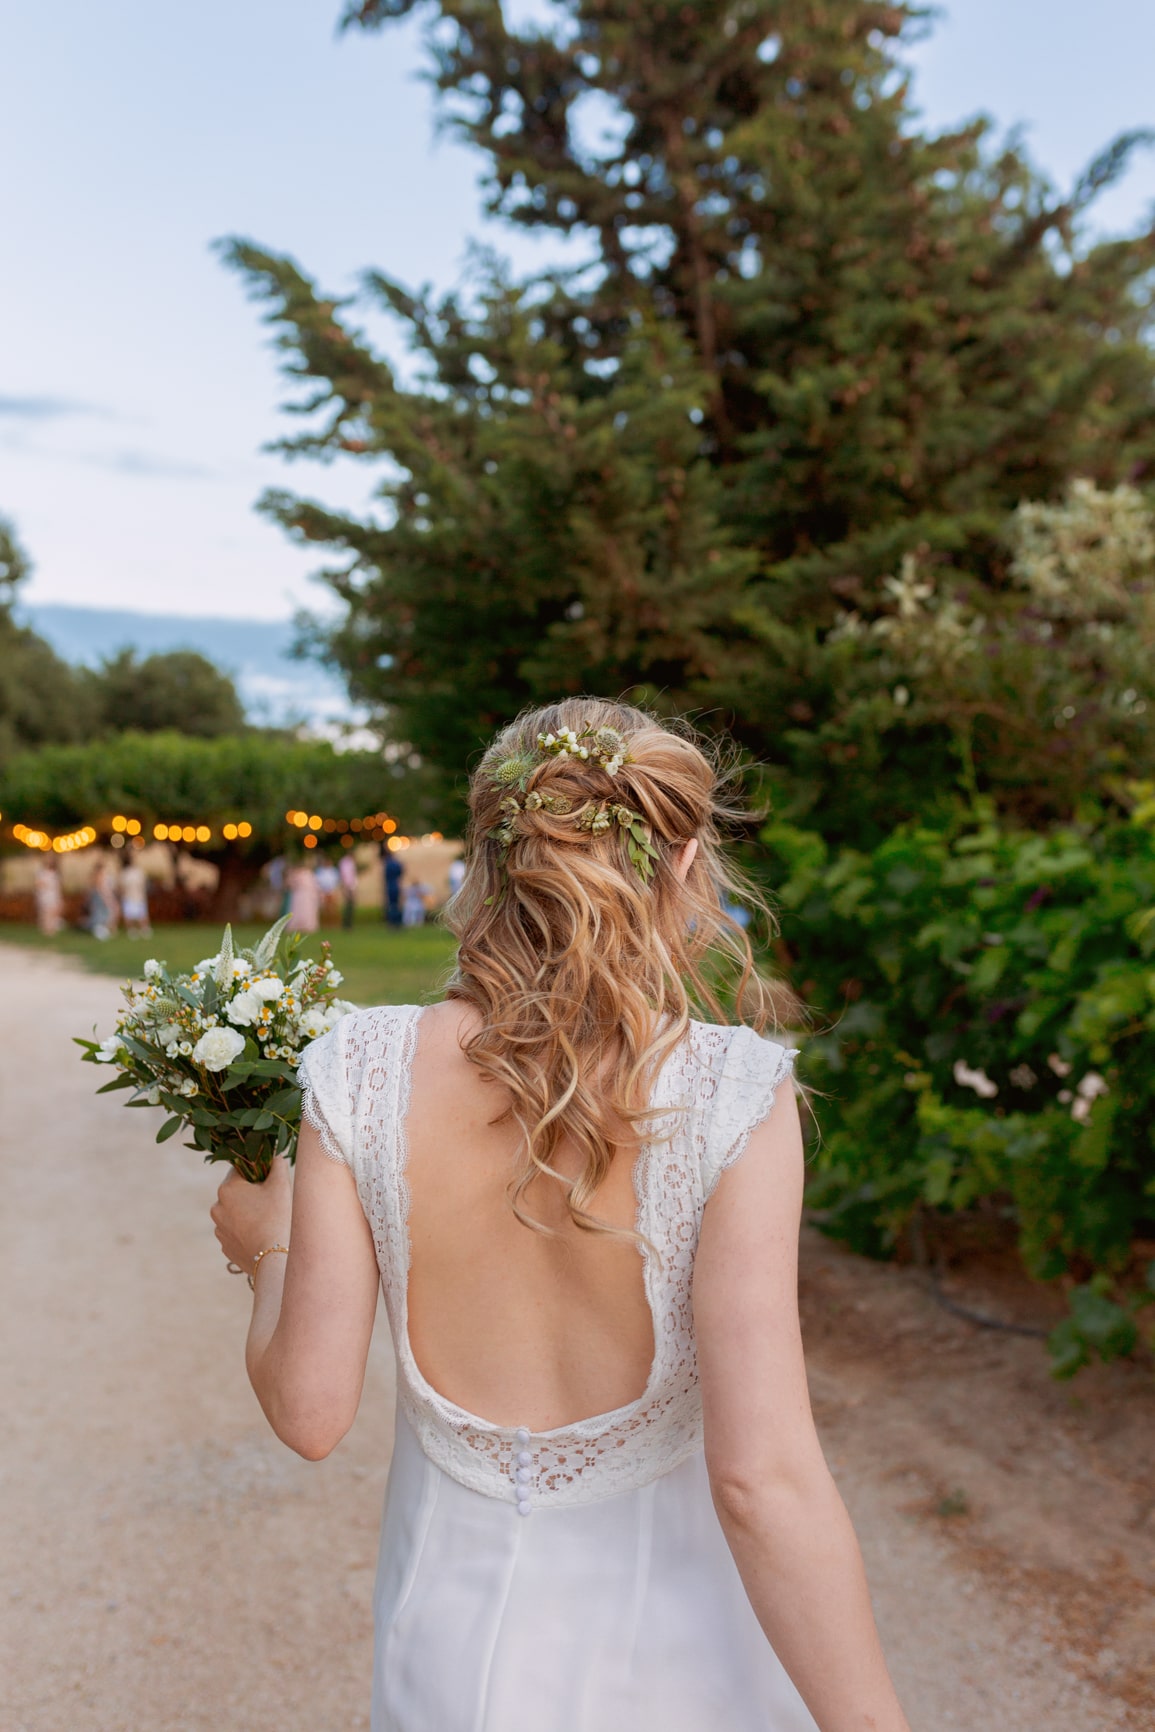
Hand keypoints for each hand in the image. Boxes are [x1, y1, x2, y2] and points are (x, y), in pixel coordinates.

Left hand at [211, 1157, 292, 1272]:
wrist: (274, 1258)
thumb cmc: (278, 1216)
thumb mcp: (281, 1185)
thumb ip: (277, 1164)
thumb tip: (275, 1156)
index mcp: (227, 1189)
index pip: (239, 1169)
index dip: (256, 1170)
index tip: (269, 1178)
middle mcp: (217, 1208)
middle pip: (236, 1191)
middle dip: (251, 1192)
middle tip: (271, 1200)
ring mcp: (219, 1229)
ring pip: (234, 1212)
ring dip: (247, 1211)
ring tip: (267, 1220)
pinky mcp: (225, 1246)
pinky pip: (234, 1230)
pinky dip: (245, 1229)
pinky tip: (261, 1234)